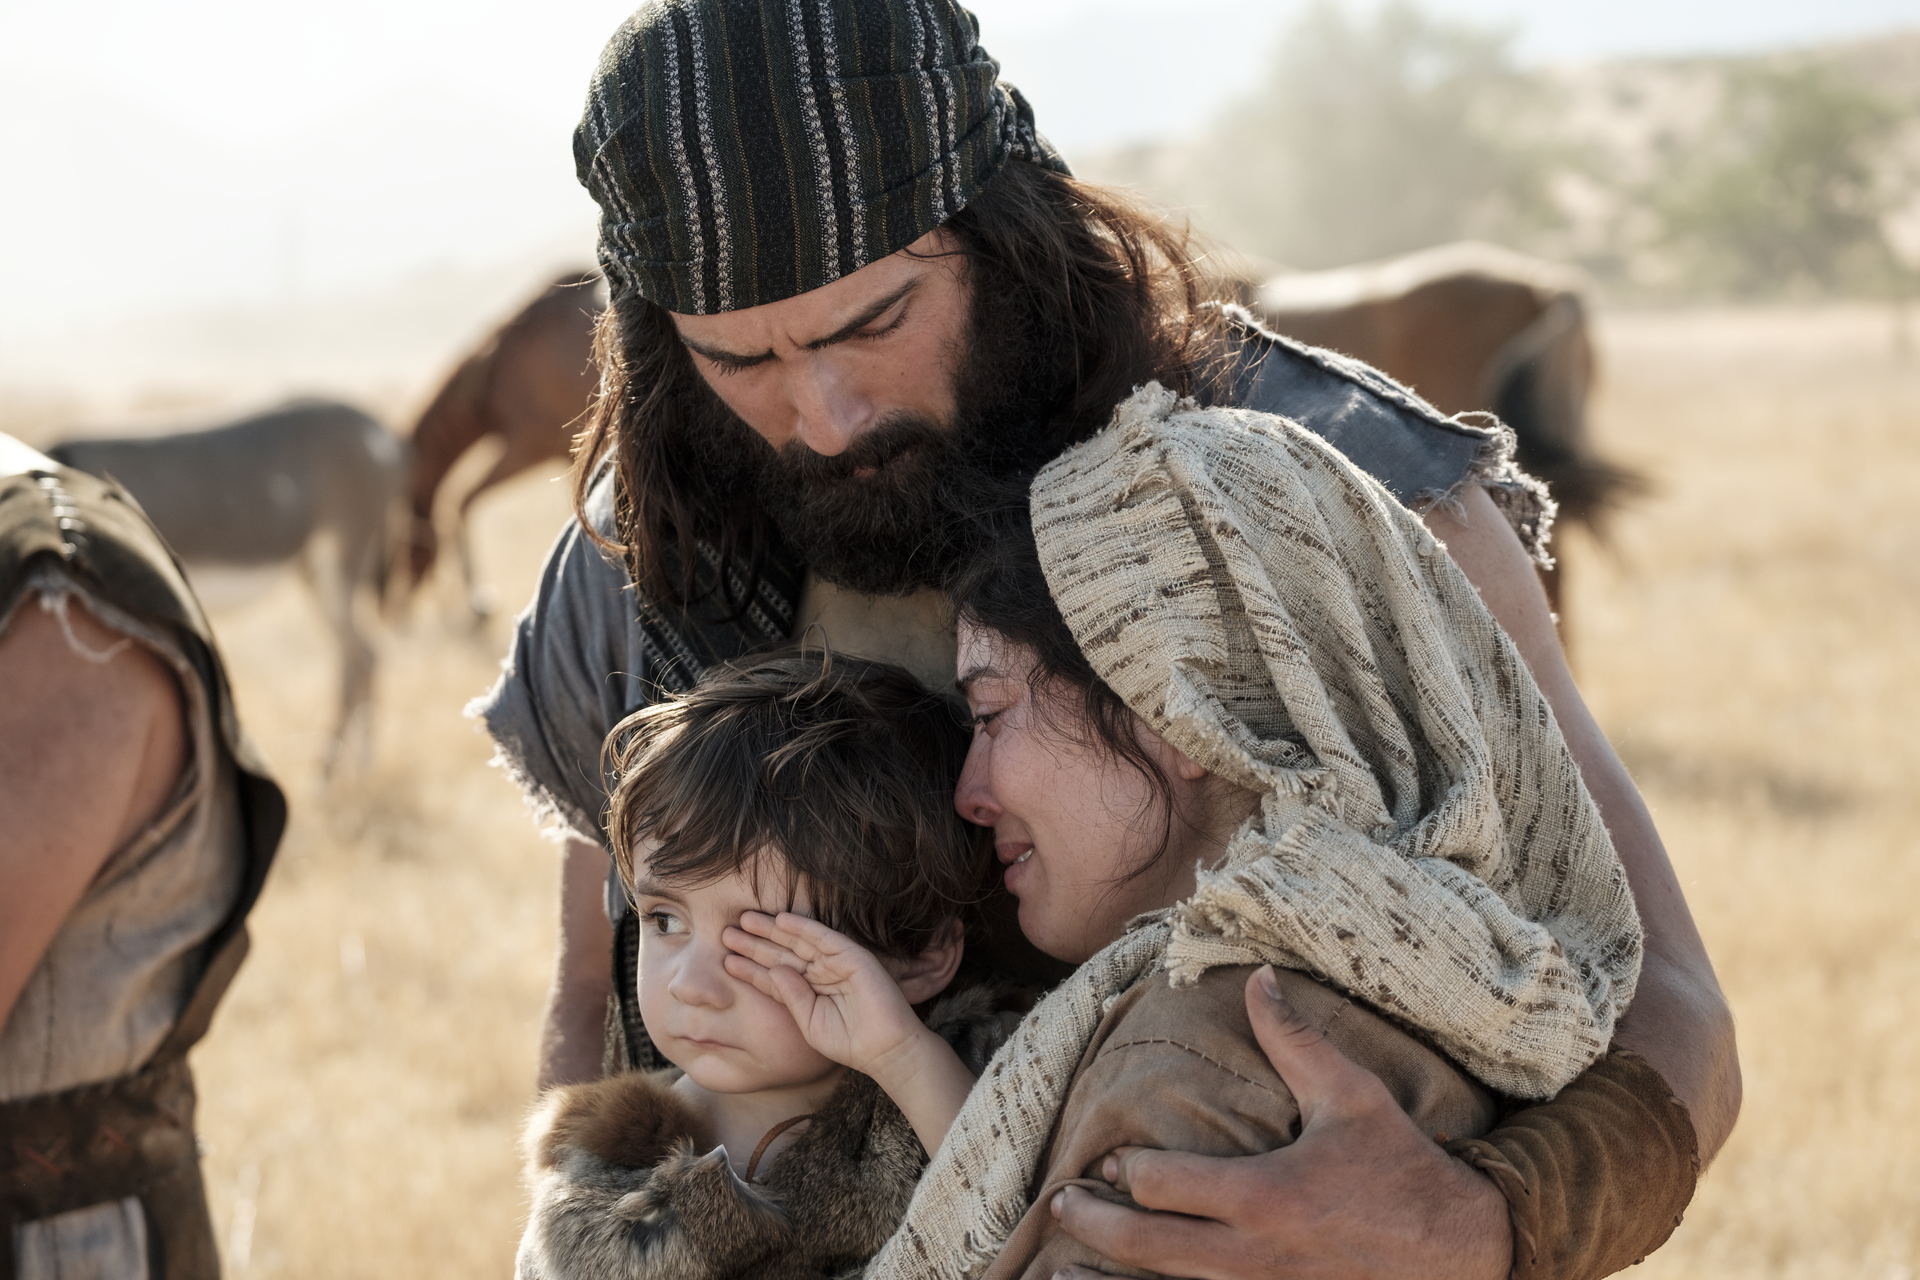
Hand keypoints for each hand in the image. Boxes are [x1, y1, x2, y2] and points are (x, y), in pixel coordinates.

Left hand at [722, 911, 926, 1077]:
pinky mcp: (852, 956)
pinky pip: (824, 937)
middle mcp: (820, 973)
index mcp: (808, 991)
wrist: (884, 1050)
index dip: (751, 967)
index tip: (726, 960)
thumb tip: (774, 971)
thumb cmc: (849, 1043)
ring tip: (745, 921)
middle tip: (727, 933)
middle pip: (782, 954)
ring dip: (772, 930)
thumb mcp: (809, 1023)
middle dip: (755, 943)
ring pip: (798, 942)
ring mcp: (836, 963)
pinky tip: (781, 920)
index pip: (774, 975)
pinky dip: (804, 927)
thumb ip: (791, 998)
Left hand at [1049, 966, 1510, 1279]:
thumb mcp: (1351, 1095)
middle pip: (1148, 1247)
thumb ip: (1293, 1039)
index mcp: (1265, 1197)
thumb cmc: (1402, 1168)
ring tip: (1065, 1269)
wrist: (1463, 1251)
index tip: (1109, 1160)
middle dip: (1096, 1226)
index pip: (1166, 1186)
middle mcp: (1254, 1257)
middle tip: (1063, 1204)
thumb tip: (1256, 976)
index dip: (1129, 1173)